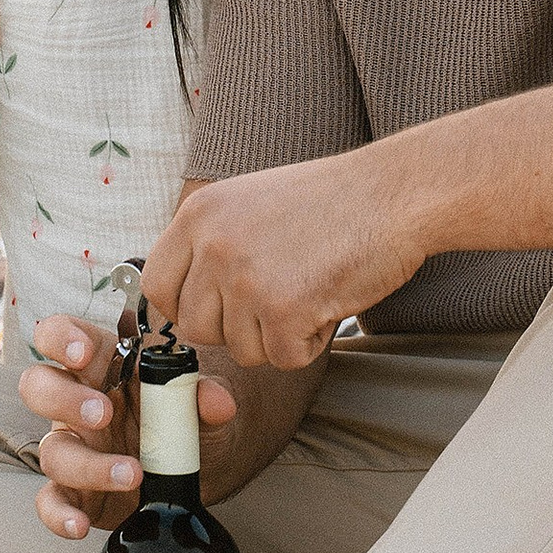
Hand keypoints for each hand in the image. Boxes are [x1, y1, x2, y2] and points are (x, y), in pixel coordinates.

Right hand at [19, 309, 238, 540]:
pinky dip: (59, 515)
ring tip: (133, 473)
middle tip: (103, 413)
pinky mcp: (75, 491)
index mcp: (103, 365)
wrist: (196, 469)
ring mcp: (73, 447)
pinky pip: (51, 501)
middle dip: (63, 397)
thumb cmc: (186, 420)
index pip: (63, 335)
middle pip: (38, 386)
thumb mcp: (202, 405)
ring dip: (86, 463)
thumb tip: (216, 400)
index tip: (80, 353)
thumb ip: (206, 397)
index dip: (61, 337)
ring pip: (50, 449)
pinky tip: (80, 526)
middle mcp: (77, 403)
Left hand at [141, 156, 427, 368]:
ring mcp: (246, 278)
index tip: (217, 308)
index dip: (186, 307)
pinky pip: (283, 358)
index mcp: (198, 214)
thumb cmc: (332, 201)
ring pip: (240, 349)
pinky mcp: (283, 310)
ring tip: (310, 290)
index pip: (158, 286)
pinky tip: (329, 302)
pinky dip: (310, 343)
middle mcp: (213, 245)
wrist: (394, 194)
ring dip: (276, 336)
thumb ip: (212, 244)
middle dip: (236, 328)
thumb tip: (186, 300)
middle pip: (196, 328)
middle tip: (278, 300)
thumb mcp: (250, 203)